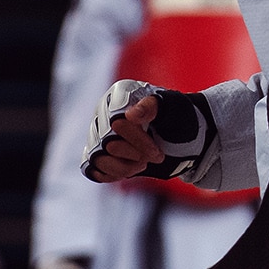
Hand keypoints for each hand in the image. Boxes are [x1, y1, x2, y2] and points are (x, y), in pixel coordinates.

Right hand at [80, 82, 216, 183]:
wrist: (176, 134)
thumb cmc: (175, 116)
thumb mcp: (172, 106)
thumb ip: (152, 107)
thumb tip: (130, 115)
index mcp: (120, 94)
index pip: (117, 123)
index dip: (137, 140)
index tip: (157, 150)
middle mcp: (104, 111)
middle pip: (106, 142)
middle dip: (135, 155)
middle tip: (156, 156)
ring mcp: (97, 131)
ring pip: (97, 157)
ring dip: (123, 168)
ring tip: (143, 164)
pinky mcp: (96, 151)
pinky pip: (92, 168)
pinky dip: (112, 175)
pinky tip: (131, 170)